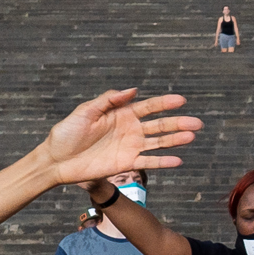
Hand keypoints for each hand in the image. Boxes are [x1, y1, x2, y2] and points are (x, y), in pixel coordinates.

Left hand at [38, 88, 200, 190]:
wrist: (56, 160)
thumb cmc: (67, 133)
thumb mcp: (85, 112)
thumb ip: (108, 100)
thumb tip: (133, 90)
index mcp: (121, 113)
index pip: (149, 107)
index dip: (165, 103)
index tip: (181, 100)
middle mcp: (130, 129)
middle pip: (159, 125)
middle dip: (178, 123)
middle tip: (197, 123)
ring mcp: (130, 147)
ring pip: (158, 143)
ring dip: (175, 140)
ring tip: (191, 137)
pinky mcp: (126, 164)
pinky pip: (148, 162)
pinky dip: (163, 162)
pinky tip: (178, 160)